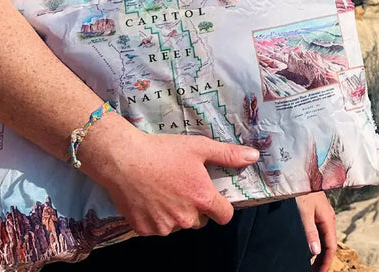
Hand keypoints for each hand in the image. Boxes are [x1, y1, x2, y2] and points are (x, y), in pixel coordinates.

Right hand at [83, 127, 258, 235]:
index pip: (225, 216)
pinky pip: (158, 227)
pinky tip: (150, 197)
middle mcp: (185, 218)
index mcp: (202, 198)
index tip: (213, 195)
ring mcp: (164, 227)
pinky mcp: (145, 230)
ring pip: (178, 224)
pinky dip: (156, 216)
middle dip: (196, 207)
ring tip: (165, 188)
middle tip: (184, 185)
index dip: (222, 206)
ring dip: (176, 212)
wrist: (124, 160)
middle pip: (200, 220)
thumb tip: (254, 156)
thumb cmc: (163, 151)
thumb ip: (228, 154)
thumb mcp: (199, 147)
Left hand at [296, 191, 335, 270]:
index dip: (325, 263)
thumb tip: (315, 251)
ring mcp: (322, 215)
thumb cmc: (303, 189)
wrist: (300, 172)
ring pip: (323, 238)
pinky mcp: (316, 212)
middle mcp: (327, 218)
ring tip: (311, 264)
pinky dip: (315, 242)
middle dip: (322, 260)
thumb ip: (310, 232)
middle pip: (328, 245)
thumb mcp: (304, 212)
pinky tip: (309, 247)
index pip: (330, 247)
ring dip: (318, 252)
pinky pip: (319, 232)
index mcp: (327, 219)